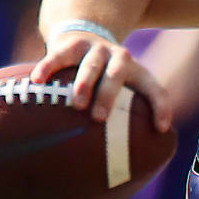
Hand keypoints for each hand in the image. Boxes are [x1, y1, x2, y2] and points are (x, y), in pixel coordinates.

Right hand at [31, 31, 172, 130]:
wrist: (86, 33)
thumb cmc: (106, 77)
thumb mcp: (122, 89)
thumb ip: (125, 116)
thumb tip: (121, 165)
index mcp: (138, 73)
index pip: (155, 90)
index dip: (161, 108)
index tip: (161, 130)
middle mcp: (120, 58)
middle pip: (117, 75)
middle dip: (109, 96)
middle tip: (99, 118)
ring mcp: (96, 49)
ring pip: (91, 66)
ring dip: (84, 84)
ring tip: (76, 104)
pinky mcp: (72, 43)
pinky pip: (59, 55)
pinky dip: (48, 67)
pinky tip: (37, 80)